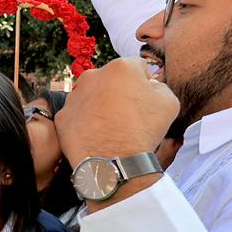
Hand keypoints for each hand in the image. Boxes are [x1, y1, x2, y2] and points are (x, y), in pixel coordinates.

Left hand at [55, 58, 177, 209]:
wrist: (113, 163)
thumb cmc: (143, 131)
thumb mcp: (169, 103)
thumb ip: (160, 87)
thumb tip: (150, 85)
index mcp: (120, 67)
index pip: (137, 68)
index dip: (144, 83)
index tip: (144, 100)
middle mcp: (92, 76)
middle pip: (111, 80)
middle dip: (119, 92)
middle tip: (127, 114)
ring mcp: (74, 96)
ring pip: (91, 96)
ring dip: (100, 105)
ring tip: (110, 127)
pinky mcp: (62, 116)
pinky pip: (77, 115)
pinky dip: (85, 122)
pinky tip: (96, 134)